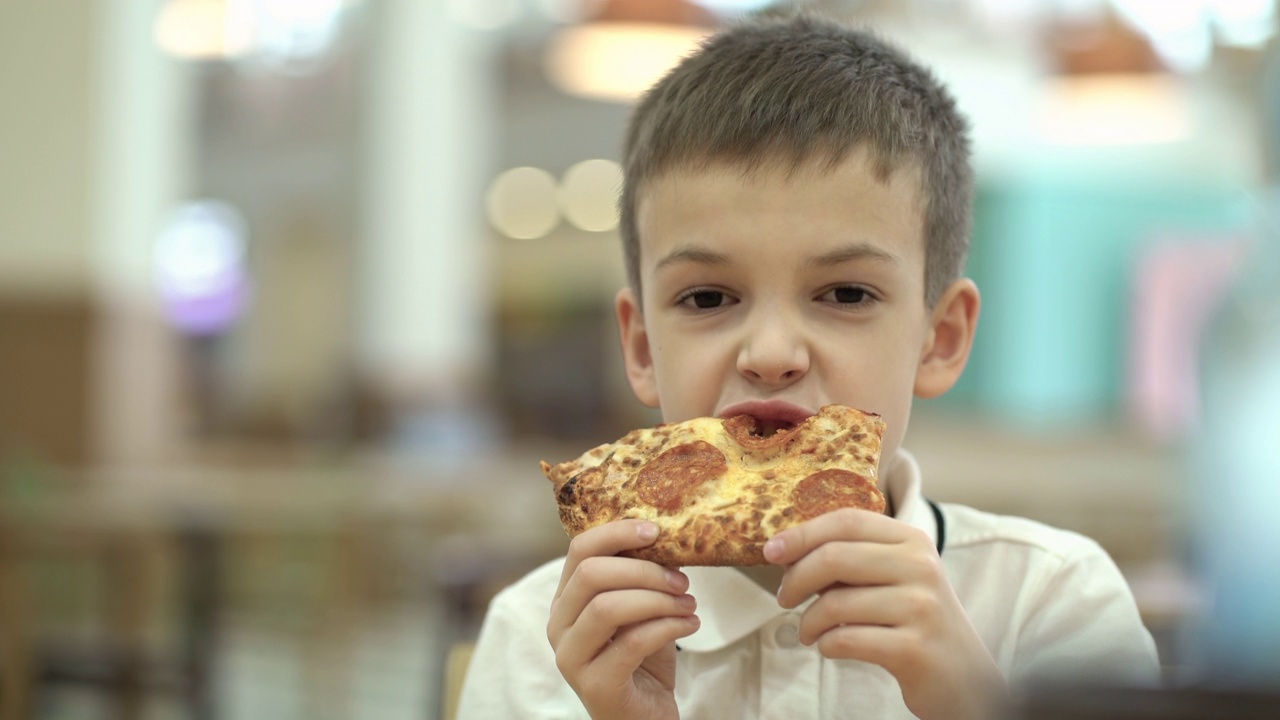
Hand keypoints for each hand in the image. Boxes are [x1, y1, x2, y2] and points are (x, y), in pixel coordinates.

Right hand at [547, 520, 699, 719]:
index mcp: (566, 600)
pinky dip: (668, 627)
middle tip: (681, 579)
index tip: (656, 531)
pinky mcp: (594, 685)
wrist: (644, 717)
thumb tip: (667, 537)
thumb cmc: (643, 660)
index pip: (579, 550)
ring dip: (658, 600)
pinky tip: (691, 625)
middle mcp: (558, 626)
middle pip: (591, 575)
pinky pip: (631, 643)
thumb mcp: (643, 609)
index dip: (617, 533)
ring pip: (607, 607)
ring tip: (689, 604)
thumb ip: (644, 578)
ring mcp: (571, 657)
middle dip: (644, 570)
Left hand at [765, 508, 1007, 719]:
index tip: (771, 551)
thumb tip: (787, 549)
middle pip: (834, 557)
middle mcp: (921, 566)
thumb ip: (852, 558)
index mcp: (912, 540)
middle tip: (784, 598)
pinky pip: (846, 639)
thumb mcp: (895, 577)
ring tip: (809, 631)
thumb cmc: (914, 622)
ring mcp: (921, 607)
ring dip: (808, 621)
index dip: (802, 533)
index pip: (846, 521)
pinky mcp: (914, 648)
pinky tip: (829, 647)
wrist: (964, 678)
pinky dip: (826, 645)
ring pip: (835, 603)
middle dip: (796, 579)